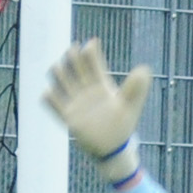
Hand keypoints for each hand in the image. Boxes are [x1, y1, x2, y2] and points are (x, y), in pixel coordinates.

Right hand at [43, 39, 151, 181]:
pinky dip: (49, 97)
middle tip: (73, 49)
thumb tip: (143, 68)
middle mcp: (86, 89)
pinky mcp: (67, 116)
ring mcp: (75, 102)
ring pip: (61, 80)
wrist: (112, 148)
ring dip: (58, 72)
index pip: (94, 63)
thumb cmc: (123, 125)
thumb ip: (136, 88)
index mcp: (102, 84)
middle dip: (72, 57)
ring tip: (58, 67)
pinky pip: (53, 104)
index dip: (90, 52)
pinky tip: (49, 93)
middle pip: (75, 67)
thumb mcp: (131, 105)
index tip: (90, 43)